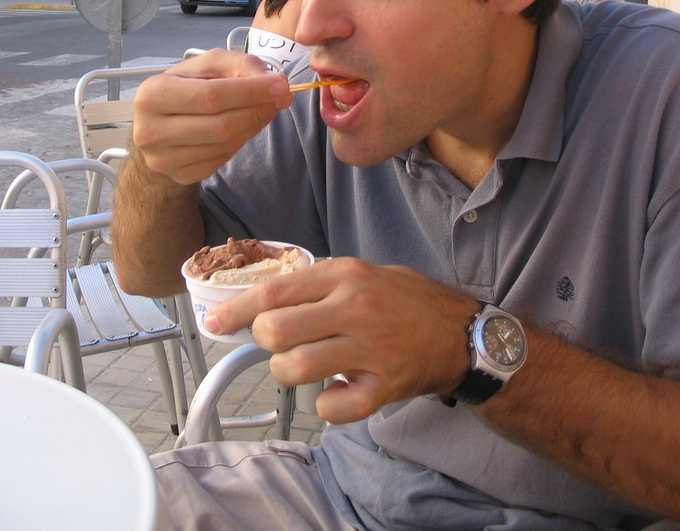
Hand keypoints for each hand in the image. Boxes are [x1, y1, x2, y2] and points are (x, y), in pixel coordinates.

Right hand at [131, 49, 293, 184]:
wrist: (156, 128)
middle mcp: (150, 131)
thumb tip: (274, 83)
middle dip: (257, 110)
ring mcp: (163, 159)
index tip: (280, 85)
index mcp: (152, 94)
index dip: (250, 92)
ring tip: (263, 109)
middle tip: (281, 98)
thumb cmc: (184, 90)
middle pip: (220, 125)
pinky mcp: (179, 176)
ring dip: (253, 126)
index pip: (211, 96)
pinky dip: (240, 142)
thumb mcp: (206, 66)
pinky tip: (243, 127)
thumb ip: (239, 65)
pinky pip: (222, 160)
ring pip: (225, 145)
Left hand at [205, 258, 479, 422]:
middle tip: (277, 343)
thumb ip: (320, 285)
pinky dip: (326, 404)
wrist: (464, 333)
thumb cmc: (410, 301)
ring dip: (288, 371)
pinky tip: (337, 390)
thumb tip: (265, 302)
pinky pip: (333, 406)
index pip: (273, 291)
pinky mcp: (383, 386)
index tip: (215, 323)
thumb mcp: (366, 272)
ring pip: (294, 368)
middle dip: (263, 341)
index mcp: (346, 275)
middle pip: (275, 330)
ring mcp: (369, 349)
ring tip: (305, 365)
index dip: (235, 310)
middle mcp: (354, 308)